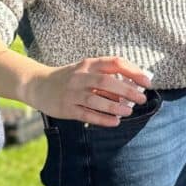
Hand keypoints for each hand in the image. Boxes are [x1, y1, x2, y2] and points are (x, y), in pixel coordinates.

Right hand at [24, 57, 151, 126]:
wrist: (38, 85)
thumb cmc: (70, 78)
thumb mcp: (87, 70)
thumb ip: (107, 76)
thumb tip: (133, 87)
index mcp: (89, 64)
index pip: (115, 63)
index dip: (133, 72)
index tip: (147, 83)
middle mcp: (80, 76)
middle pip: (107, 82)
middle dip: (127, 91)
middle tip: (141, 99)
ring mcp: (72, 93)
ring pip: (96, 99)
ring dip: (115, 106)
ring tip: (129, 112)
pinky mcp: (66, 108)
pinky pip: (86, 115)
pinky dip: (102, 119)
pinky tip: (115, 122)